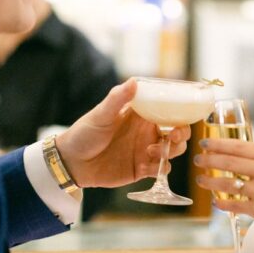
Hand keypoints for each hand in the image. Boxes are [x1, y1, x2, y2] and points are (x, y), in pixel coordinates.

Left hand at [55, 78, 189, 187]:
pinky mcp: (141, 169)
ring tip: (151, 152)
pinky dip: (158, 169)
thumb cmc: (84, 133)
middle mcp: (147, 132)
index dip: (181, 114)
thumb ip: (118, 99)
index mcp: (142, 115)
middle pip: (177, 133)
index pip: (169, 111)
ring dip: (170, 152)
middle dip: (181, 135)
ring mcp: (146, 151)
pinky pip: (160, 170)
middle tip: (172, 137)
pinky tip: (144, 167)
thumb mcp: (101, 114)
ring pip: (173, 151)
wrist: (71, 162)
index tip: (182, 118)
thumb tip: (134, 81)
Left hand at [193, 138, 253, 237]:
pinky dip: (222, 203)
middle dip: (209, 160)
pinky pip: (234, 205)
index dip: (218, 144)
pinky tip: (215, 201)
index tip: (204, 143)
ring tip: (201, 180)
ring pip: (228, 184)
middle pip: (230, 163)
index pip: (238, 146)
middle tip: (197, 160)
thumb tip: (232, 152)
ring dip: (210, 182)